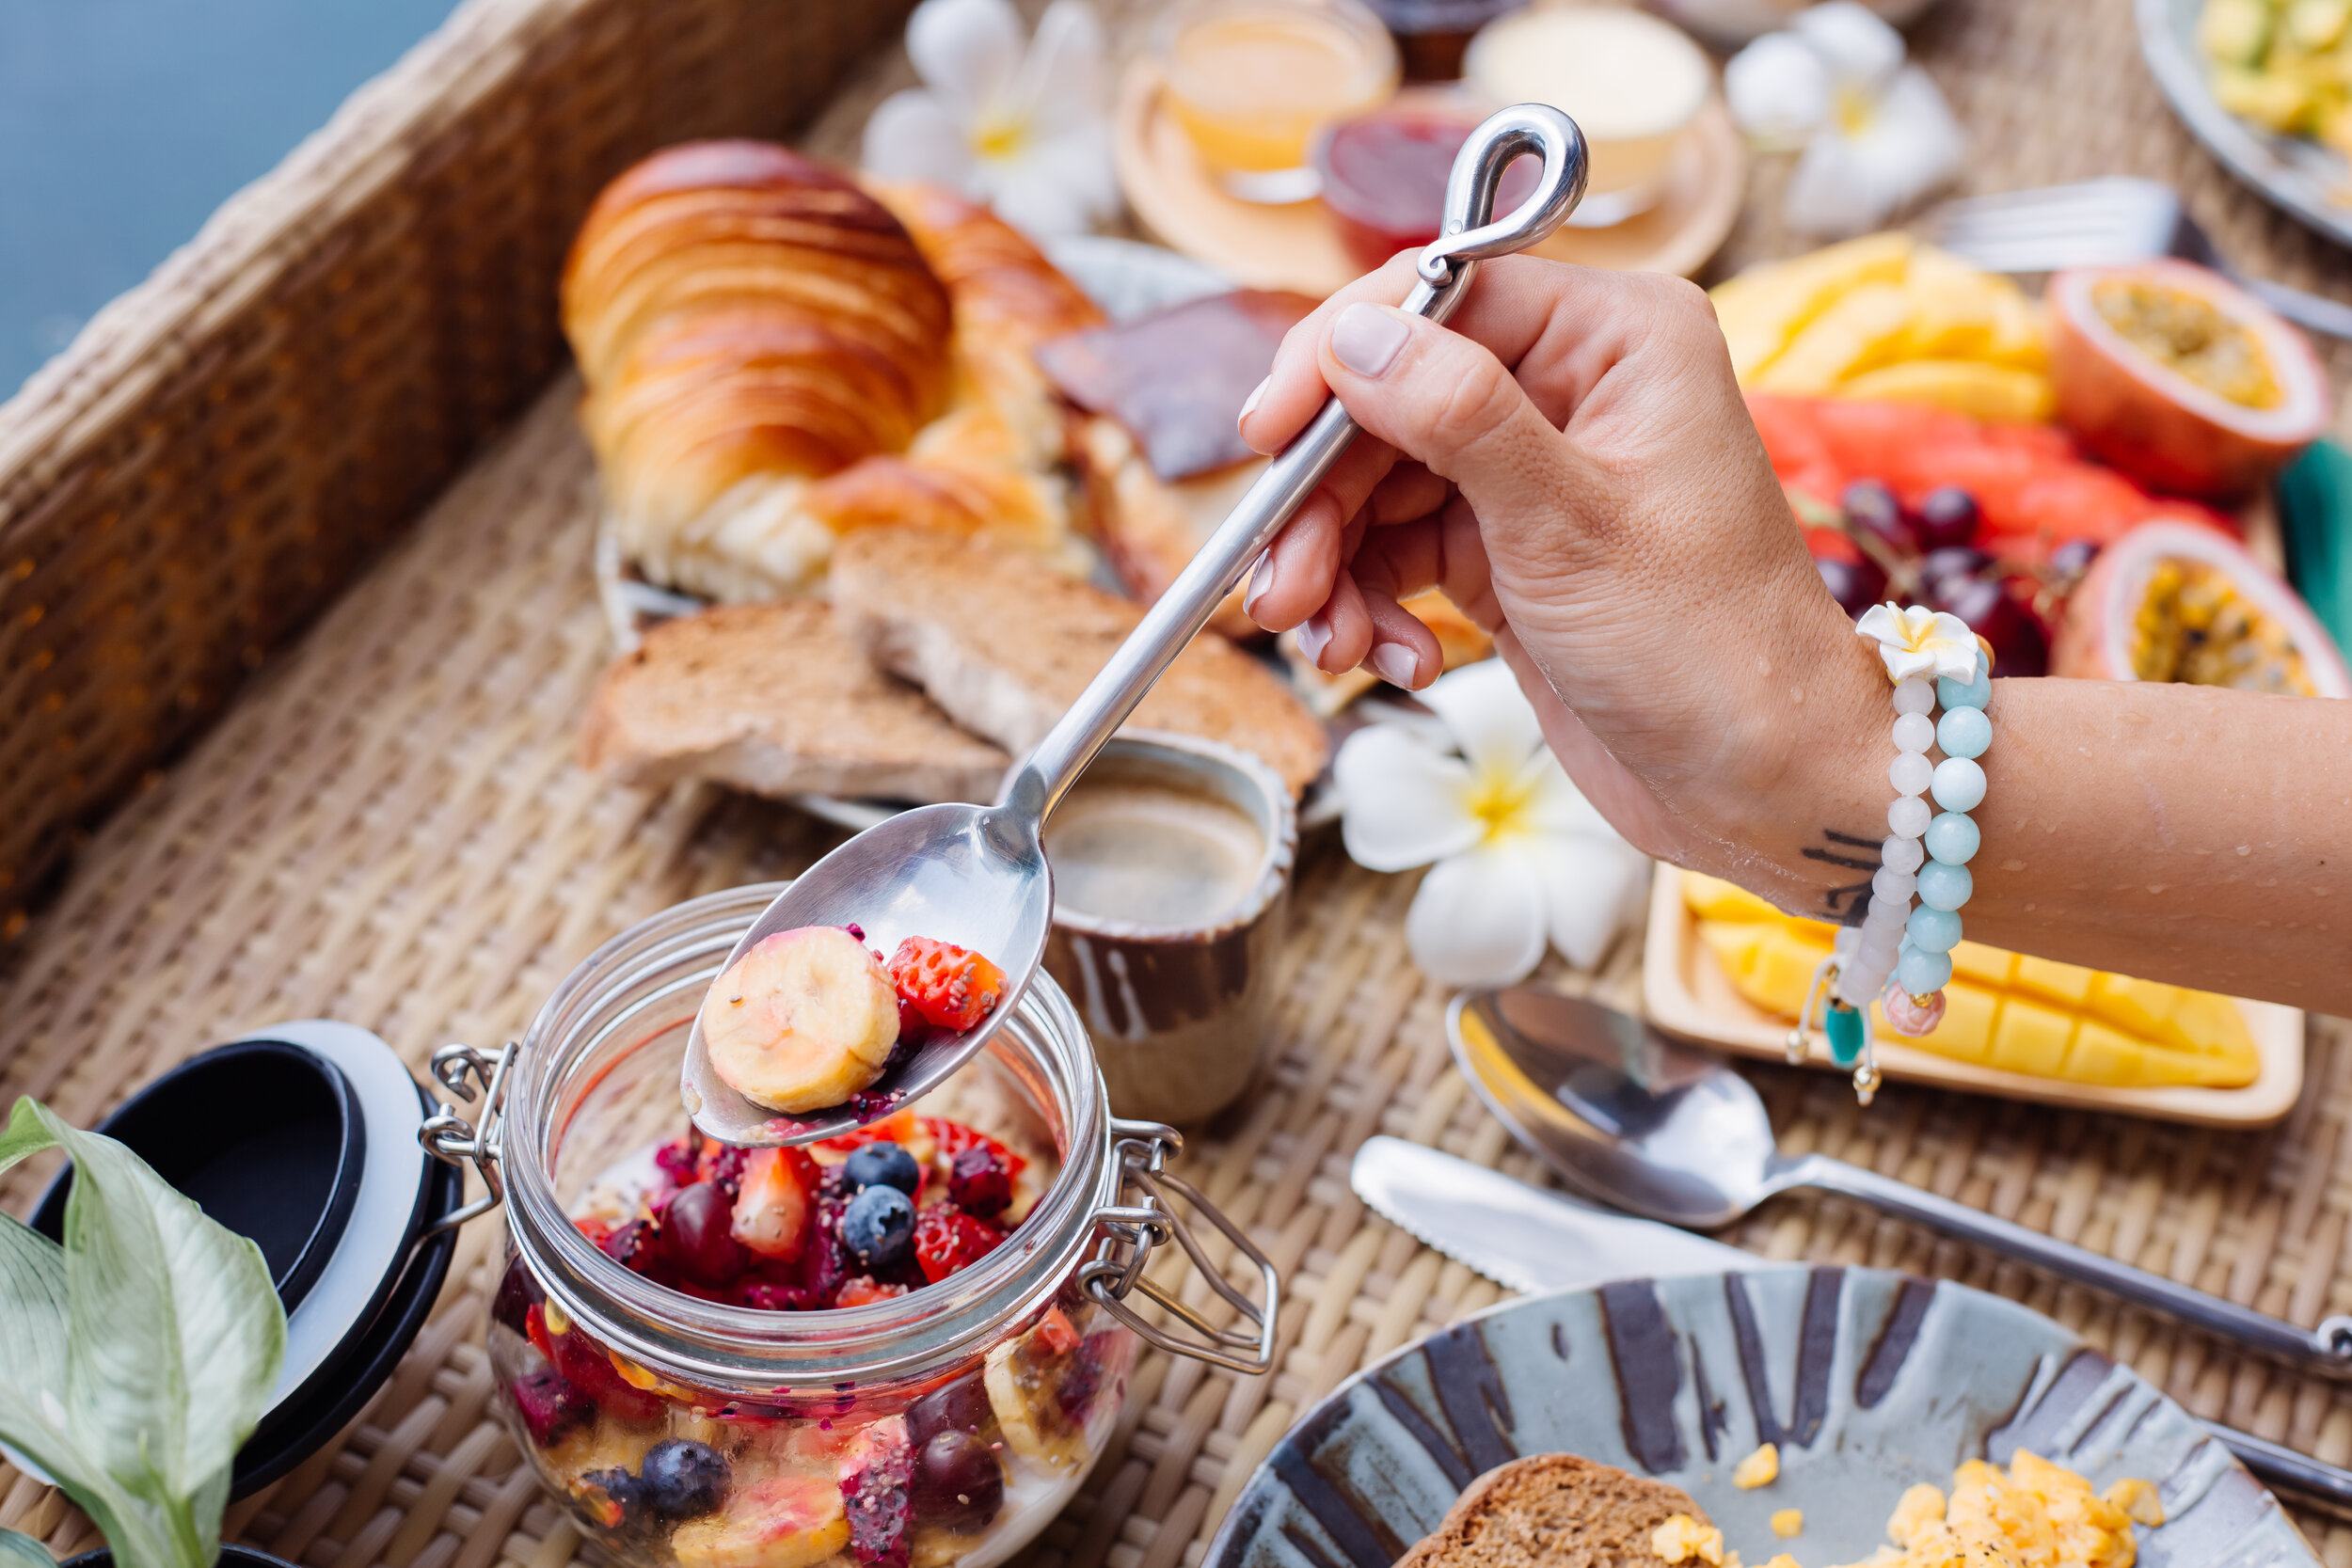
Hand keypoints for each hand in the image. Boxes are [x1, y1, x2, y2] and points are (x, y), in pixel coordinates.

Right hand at [1238, 253, 1887, 906]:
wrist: (1759, 784)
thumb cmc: (1708, 648)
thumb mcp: (1569, 524)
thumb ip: (1456, 416)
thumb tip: (1353, 335)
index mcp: (1616, 338)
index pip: (1439, 299)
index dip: (1337, 359)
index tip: (1267, 433)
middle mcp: (1573, 388)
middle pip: (1389, 401)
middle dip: (1322, 499)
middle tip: (1281, 586)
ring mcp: (1535, 473)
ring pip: (1377, 487)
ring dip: (1333, 567)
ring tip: (1330, 644)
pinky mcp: (1508, 553)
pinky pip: (1396, 553)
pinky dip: (1373, 606)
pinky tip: (1393, 661)